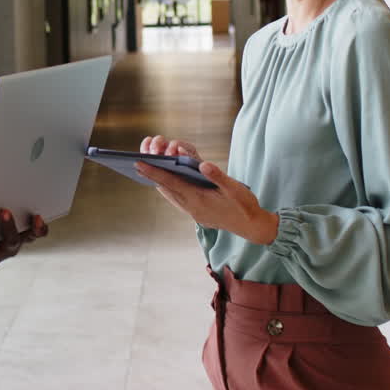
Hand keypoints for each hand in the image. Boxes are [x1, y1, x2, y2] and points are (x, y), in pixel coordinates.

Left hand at [135, 136, 277, 244]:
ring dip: (159, 182)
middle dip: (152, 175)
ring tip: (147, 170)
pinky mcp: (196, 213)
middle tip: (137, 162)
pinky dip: (169, 188)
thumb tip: (202, 164)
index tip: (138, 162)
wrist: (252, 227)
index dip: (154, 171)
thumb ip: (218, 176)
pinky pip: (176, 199)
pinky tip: (167, 182)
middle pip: (166, 188)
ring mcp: (193, 212)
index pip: (171, 182)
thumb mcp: (235, 189)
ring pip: (170, 195)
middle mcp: (191, 207)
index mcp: (198, 200)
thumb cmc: (245, 206)